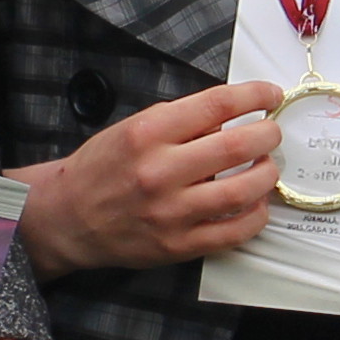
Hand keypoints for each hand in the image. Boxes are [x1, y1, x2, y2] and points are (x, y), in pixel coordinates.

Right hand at [17, 82, 286, 272]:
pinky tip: (256, 204)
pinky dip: (256, 216)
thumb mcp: (132, 128)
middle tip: (272, 133)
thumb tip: (230, 116)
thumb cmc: (102, 168)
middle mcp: (160, 171)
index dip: (254, 96)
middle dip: (267, 135)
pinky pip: (233, 231)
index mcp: (147, 133)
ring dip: (267, 174)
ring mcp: (171, 212)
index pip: (216, 105)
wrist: (67, 218)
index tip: (271, 94)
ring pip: (243, 190)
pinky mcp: (178, 245)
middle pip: (237, 146)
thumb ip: (180, 121)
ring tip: (267, 167)